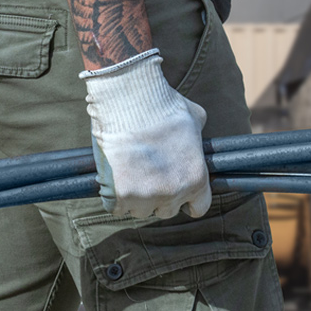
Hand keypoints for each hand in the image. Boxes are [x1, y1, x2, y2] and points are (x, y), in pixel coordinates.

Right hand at [82, 49, 211, 218]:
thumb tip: (196, 139)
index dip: (188, 201)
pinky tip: (113, 177)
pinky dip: (112, 195)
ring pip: (139, 210)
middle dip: (158, 196)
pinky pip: (115, 207)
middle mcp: (172, 193)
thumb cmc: (163, 105)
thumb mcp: (195, 119)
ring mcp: (144, 196)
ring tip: (128, 172)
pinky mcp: (118, 195)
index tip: (178, 193)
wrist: (130, 100)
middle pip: (165, 210)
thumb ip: (197, 139)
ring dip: (134, 197)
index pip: (198, 208)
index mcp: (196, 179)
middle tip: (147, 175)